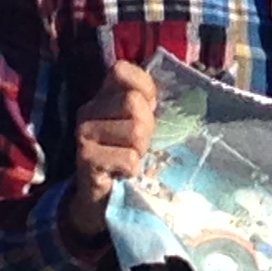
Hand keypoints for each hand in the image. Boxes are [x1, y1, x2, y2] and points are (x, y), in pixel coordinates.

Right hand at [60, 58, 156, 252]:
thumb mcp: (142, 125)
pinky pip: (128, 158)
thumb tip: (187, 92)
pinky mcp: (86, 158)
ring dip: (140, 151)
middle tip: (139, 145)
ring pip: (134, 131)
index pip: (121, 70)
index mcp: (103, 96)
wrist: (102, 199)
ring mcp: (84, 133)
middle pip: (133, 103)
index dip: (144, 89)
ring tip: (130, 159)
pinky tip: (122, 174)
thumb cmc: (128, 156)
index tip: (149, 109)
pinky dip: (132, 170)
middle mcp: (88, 110)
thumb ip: (151, 104)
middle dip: (146, 127)